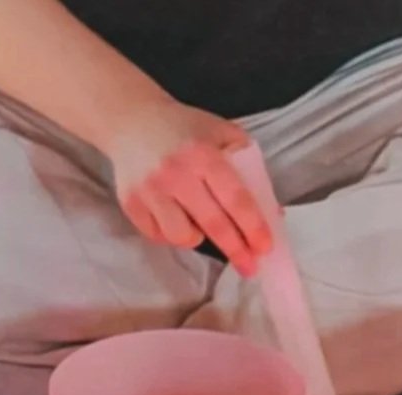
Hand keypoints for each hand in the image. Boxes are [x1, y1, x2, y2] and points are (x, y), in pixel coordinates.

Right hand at [102, 100, 272, 275]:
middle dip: (235, 250)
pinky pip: (158, 236)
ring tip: (199, 225)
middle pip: (213, 224)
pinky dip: (171, 234)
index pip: (235, 199)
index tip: (265, 248)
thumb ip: (248, 167)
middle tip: (250, 268)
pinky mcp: (131, 204)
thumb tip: (271, 213)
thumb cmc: (184, 129)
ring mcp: (150, 191)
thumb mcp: (222, 134)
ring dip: (197, 238)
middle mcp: (175, 174)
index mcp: (203, 154)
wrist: (131, 119)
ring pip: (181, 237)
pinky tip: (175, 218)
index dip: (253, 227)